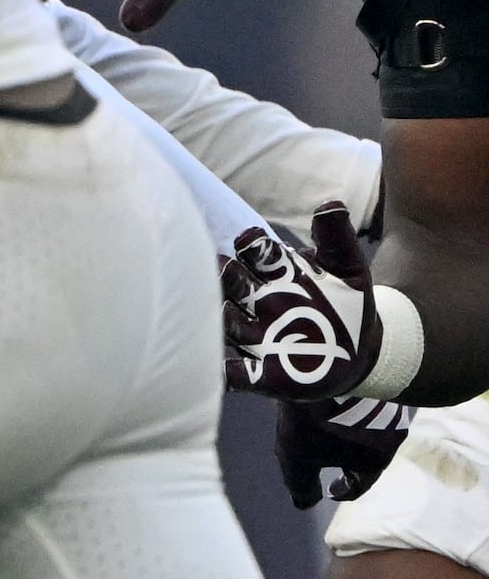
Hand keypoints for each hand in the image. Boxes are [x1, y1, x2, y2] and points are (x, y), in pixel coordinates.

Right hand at [221, 203, 407, 399]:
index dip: (252, 245)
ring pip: (227, 322)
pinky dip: (225, 374)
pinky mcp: (261, 372)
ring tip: (225, 314)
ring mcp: (256, 335)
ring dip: (222, 318)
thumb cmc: (348, 305)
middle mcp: (257, 301)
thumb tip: (329, 204)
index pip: (256, 251)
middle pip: (232, 282)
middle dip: (225, 275)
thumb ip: (338, 238)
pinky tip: (219, 373)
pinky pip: (236, 374)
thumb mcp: (350, 269)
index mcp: (278, 273)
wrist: (360, 353)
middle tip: (223, 268)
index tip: (250, 241)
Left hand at [277, 391, 415, 508]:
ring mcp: (391, 409)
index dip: (343, 491)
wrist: (327, 363)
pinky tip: (329, 405)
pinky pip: (365, 408)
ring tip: (324, 430)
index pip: (360, 485)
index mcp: (376, 460)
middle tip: (326, 459)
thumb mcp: (297, 459)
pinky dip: (348, 413)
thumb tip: (305, 503)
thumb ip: (301, 486)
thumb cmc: (313, 420)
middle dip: (346, 462)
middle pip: (368, 457)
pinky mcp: (381, 386)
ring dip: (348, 435)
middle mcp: (392, 436)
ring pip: (368, 431)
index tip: (330, 490)